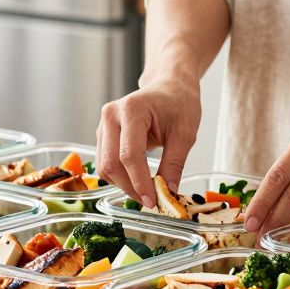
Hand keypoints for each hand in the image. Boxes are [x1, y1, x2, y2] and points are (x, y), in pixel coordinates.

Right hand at [96, 79, 200, 208]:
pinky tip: (139, 181)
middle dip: (130, 187)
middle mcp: (111, 116)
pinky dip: (121, 177)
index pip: (129, 155)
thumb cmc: (179, 103)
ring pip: (104, 166)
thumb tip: (167, 193)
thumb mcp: (185, 133)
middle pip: (111, 163)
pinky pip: (106, 162)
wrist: (169, 86)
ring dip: (124, 185)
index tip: (153, 201)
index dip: (139, 182)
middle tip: (151, 202)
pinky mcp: (103, 135)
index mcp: (132, 110)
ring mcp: (103, 125)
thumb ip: (175, 164)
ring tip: (147, 192)